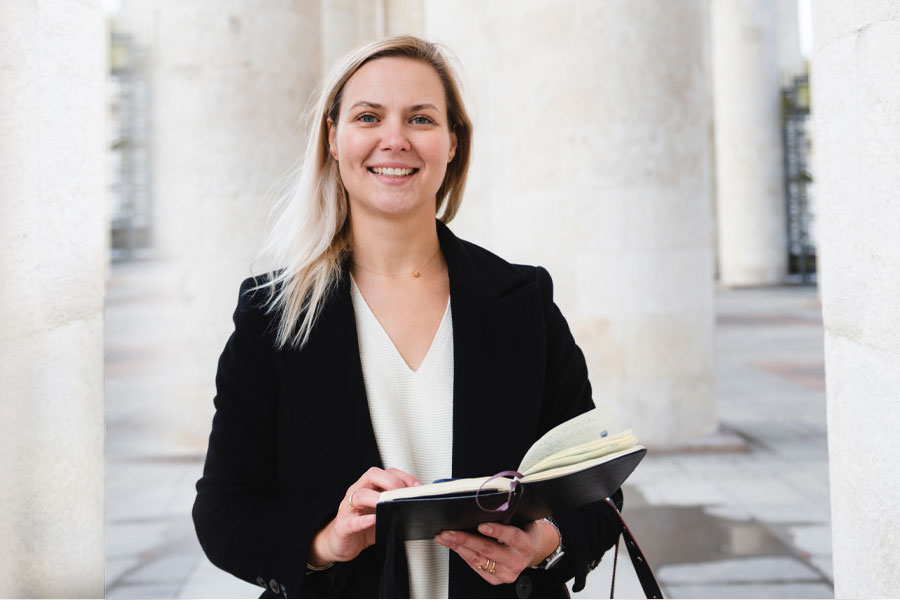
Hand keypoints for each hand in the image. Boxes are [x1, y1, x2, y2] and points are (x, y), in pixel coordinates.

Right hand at [308, 467, 419, 565]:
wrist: (341, 542)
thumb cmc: (363, 523)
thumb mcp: (382, 512)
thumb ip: (396, 505)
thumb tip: (418, 503)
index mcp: (370, 487)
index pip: (387, 472)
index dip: (403, 476)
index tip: (417, 487)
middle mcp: (358, 492)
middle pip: (372, 475)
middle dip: (391, 481)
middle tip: (403, 493)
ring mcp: (349, 508)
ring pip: (360, 495)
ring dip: (376, 498)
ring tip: (389, 504)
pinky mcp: (343, 526)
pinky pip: (352, 521)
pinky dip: (363, 521)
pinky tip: (373, 520)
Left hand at [435, 519, 559, 584]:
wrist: (532, 550)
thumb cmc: (524, 530)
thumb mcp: (522, 519)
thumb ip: (508, 514)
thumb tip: (484, 503)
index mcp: (526, 544)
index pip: (513, 537)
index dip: (497, 531)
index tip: (482, 525)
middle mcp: (517, 561)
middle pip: (488, 550)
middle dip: (466, 539)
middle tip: (449, 532)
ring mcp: (506, 573)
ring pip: (478, 559)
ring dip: (458, 547)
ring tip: (444, 537)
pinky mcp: (496, 579)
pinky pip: (475, 566)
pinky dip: (462, 554)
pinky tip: (453, 545)